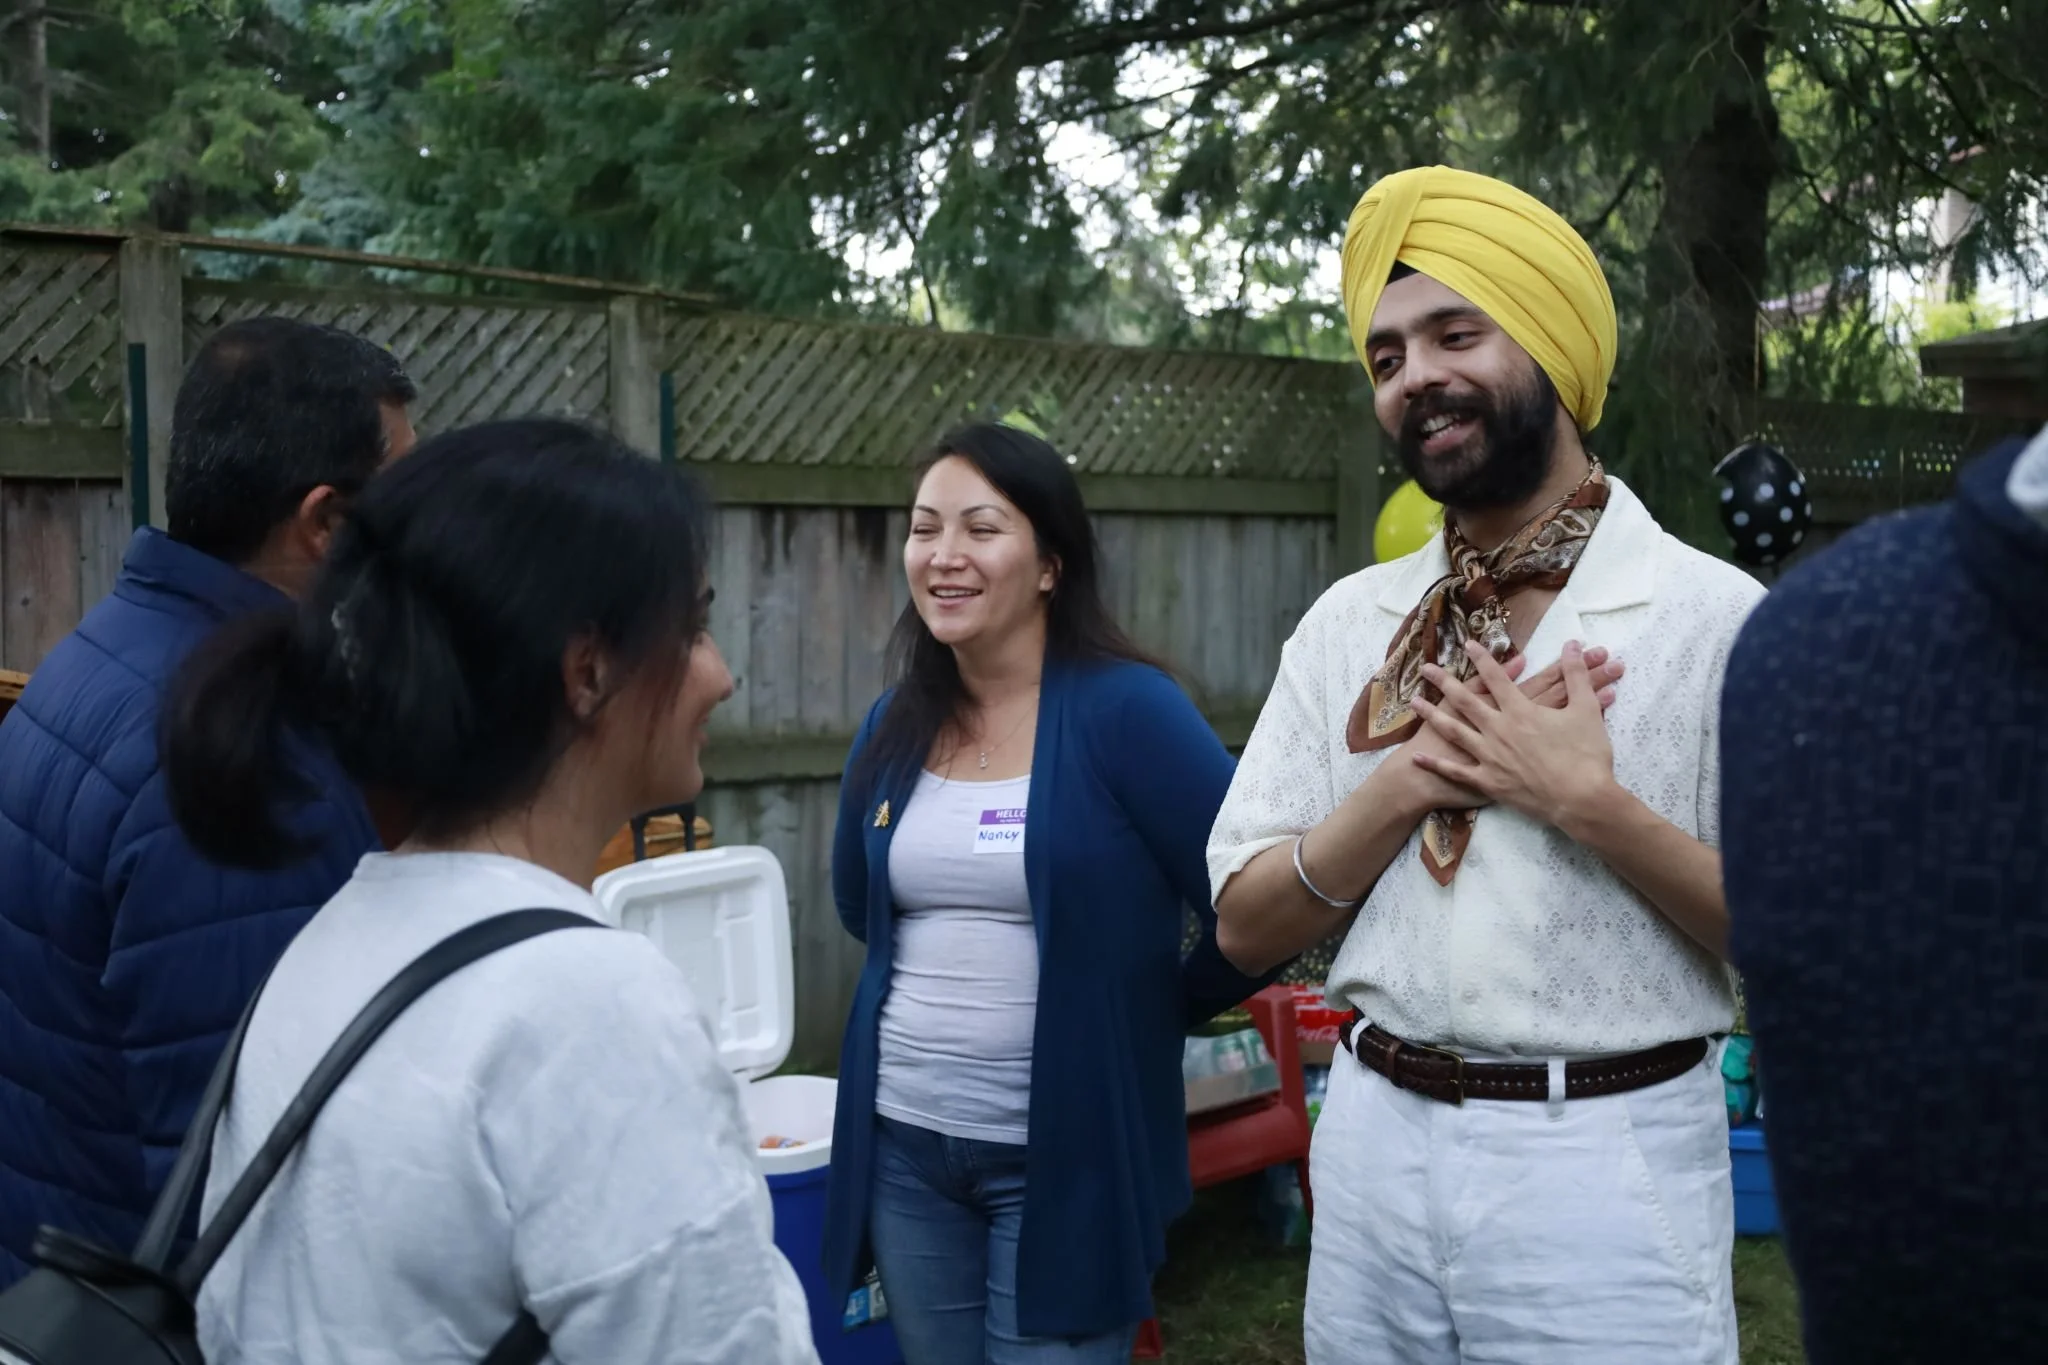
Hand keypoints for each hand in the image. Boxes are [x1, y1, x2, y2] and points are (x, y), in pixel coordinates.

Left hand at [1408, 639, 1620, 828]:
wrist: (1581, 801)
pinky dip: (1436, 764)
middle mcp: (1499, 730)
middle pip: (1465, 701)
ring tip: (1413, 702)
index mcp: (1521, 711)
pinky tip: (1418, 756)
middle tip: (1425, 668)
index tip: (1467, 644)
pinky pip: (1456, 771)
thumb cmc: (1587, 756)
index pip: (1496, 678)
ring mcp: (1490, 757)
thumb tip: (1573, 645)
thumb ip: (1576, 676)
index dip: (1482, 659)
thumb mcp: (1587, 710)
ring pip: (1454, 731)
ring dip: (1432, 715)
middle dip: (1444, 682)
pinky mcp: (1488, 782)